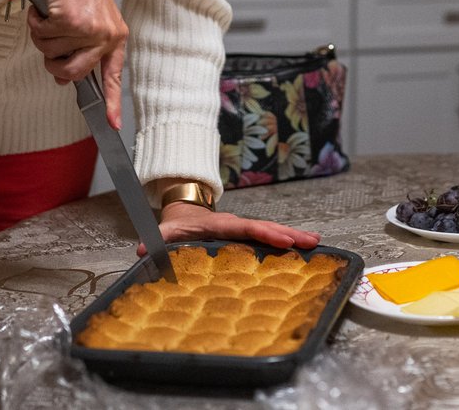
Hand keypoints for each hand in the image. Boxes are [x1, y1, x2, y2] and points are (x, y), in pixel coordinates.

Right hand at [16, 0, 127, 127]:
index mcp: (114, 36)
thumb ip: (77, 49)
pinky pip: (42, 37)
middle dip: (52, 62)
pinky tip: (46, 6)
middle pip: (71, 74)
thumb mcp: (85, 19)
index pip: (113, 76)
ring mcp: (90, 29)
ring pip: (51, 54)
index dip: (112, 102)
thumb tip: (61, 79)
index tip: (113, 125)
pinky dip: (36, 22)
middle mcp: (106, 35)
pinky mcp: (71, 20)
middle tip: (50, 39)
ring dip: (42, 36)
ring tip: (52, 14)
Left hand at [142, 202, 321, 252]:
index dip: (265, 233)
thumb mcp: (165, 230)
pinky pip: (271, 235)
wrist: (185, 209)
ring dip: (294, 235)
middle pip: (266, 227)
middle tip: (310, 242)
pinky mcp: (249, 234)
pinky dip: (289, 239)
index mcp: (220, 225)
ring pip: (273, 230)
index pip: (246, 228)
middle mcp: (236, 224)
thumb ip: (155, 240)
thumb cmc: (177, 223)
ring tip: (316, 242)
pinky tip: (308, 245)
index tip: (283, 240)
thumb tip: (142, 249)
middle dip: (289, 234)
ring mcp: (245, 228)